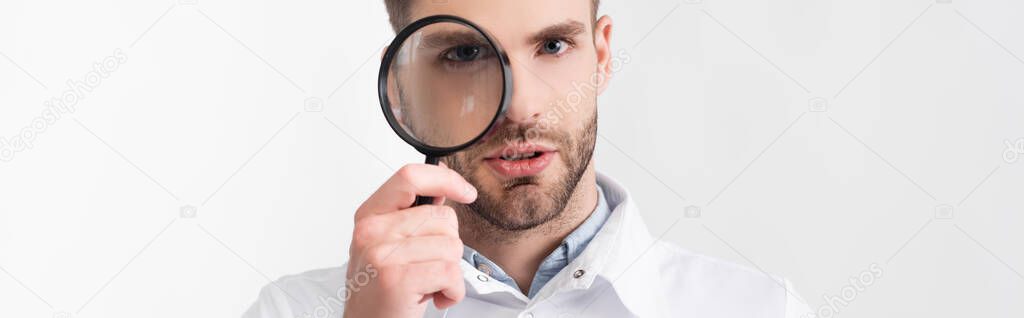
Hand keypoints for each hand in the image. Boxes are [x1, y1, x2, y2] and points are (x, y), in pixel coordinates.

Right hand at [343, 164, 476, 317]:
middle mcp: (372, 231)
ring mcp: (383, 254)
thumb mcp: (387, 244)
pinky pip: (450, 272)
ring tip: (428, 284)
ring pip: (451, 245)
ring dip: (451, 272)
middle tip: (427, 267)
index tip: (466, 192)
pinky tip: (435, 297)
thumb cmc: (380, 290)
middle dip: (448, 245)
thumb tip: (445, 191)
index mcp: (369, 215)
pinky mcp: (397, 279)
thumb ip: (411, 216)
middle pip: (443, 217)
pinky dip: (453, 290)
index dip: (445, 179)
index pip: (411, 177)